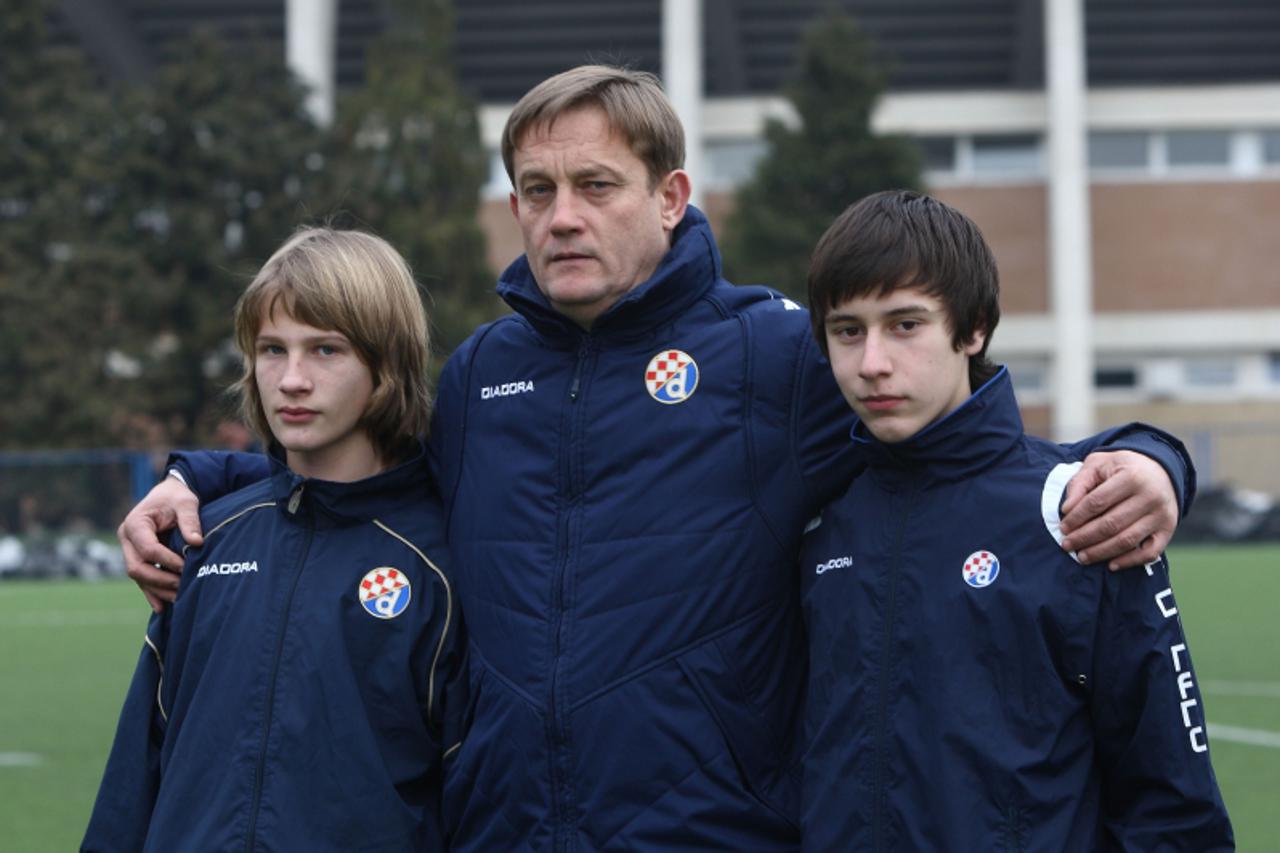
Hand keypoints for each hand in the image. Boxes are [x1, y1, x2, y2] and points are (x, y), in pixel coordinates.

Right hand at [118, 475, 203, 611]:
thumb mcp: (186, 502)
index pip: (148, 549)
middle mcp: (127, 539)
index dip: (167, 561)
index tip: (187, 566)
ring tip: (179, 599)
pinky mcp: (137, 558)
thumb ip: (190, 521)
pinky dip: (152, 592)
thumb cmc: (177, 497)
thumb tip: (197, 543)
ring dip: (158, 590)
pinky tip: (162, 608)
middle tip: (182, 587)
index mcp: (135, 524)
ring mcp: (130, 550)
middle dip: (160, 580)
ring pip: (139, 577)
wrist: (169, 495)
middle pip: (137, 567)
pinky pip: (142, 579)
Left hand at [1059, 450, 1177, 569]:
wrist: (1160, 469)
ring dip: (1101, 552)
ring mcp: (1161, 515)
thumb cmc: (1122, 468)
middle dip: (1084, 537)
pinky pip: (1150, 553)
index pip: (1097, 502)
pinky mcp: (1168, 529)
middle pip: (1111, 524)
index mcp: (1131, 476)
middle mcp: (1150, 496)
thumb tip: (1066, 510)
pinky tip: (1111, 565)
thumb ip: (1080, 483)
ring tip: (1081, 557)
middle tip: (1067, 545)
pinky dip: (1130, 561)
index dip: (1077, 517)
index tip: (1063, 528)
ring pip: (1127, 540)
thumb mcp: (1098, 464)